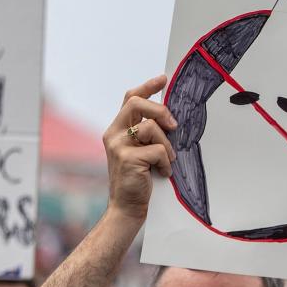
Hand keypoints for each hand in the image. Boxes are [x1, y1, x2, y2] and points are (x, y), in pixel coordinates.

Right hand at [102, 76, 177, 221]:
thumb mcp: (139, 150)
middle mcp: (114, 134)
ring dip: (167, 145)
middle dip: (160, 110)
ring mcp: (118, 146)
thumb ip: (146, 132)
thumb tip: (169, 116)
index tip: (162, 79)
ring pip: (151, 128)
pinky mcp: (128, 159)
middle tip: (173, 125)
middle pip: (137, 103)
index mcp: (117, 129)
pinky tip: (162, 173)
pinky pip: (158, 150)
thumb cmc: (136, 179)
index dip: (147, 87)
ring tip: (167, 160)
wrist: (126, 207)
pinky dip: (165, 162)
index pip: (130, 98)